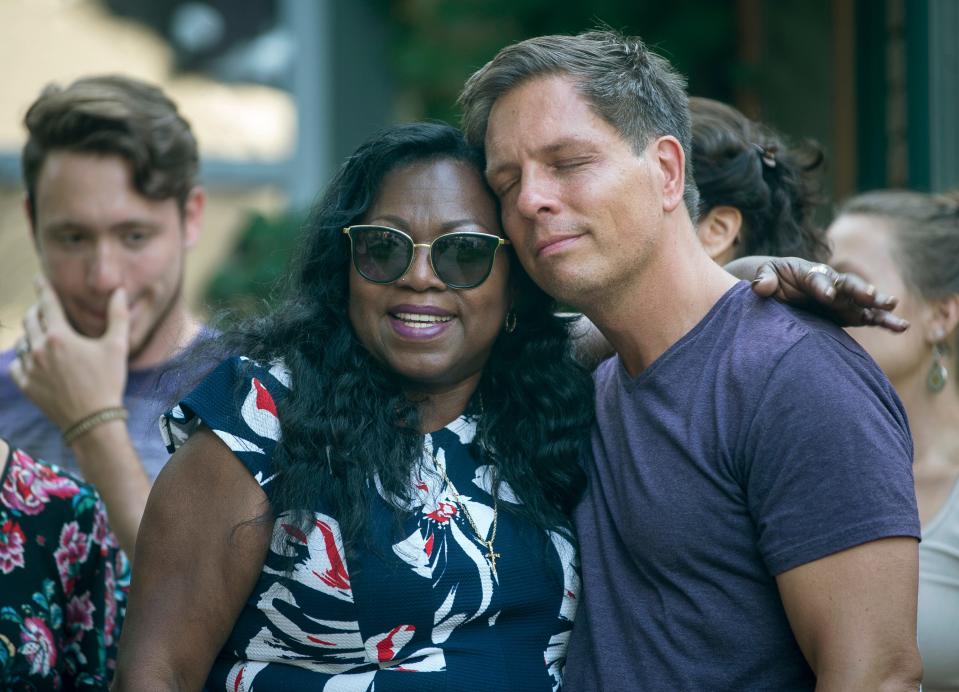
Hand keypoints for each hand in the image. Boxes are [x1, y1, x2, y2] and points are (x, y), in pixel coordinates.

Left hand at [9, 276, 129, 429]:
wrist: (92, 419)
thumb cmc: (107, 381)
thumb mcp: (117, 347)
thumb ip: (118, 316)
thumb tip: (119, 292)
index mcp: (60, 336)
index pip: (48, 304)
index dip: (43, 288)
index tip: (38, 278)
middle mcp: (40, 348)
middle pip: (31, 320)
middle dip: (37, 310)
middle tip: (43, 308)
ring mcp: (30, 367)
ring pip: (23, 341)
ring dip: (31, 334)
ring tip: (40, 334)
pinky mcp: (26, 384)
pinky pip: (17, 364)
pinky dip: (23, 357)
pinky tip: (32, 359)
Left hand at [749, 257, 908, 331]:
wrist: (780, 290)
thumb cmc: (772, 280)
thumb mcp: (764, 276)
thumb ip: (764, 279)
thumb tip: (762, 287)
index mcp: (808, 272)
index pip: (817, 278)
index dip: (823, 286)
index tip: (827, 296)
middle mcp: (830, 283)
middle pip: (847, 284)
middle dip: (858, 290)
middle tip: (870, 296)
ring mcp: (841, 299)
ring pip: (863, 300)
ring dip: (877, 303)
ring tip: (892, 307)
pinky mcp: (847, 314)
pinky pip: (868, 316)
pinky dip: (883, 320)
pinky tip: (900, 326)